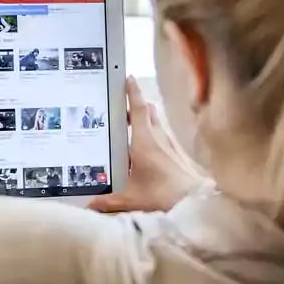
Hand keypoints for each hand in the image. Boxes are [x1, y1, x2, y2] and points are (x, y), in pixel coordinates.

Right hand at [89, 76, 201, 212]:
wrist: (194, 205)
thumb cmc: (163, 196)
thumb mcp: (129, 199)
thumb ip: (107, 202)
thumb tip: (89, 205)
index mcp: (145, 141)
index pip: (138, 108)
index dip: (132, 92)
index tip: (127, 78)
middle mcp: (159, 139)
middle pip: (148, 112)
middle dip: (135, 106)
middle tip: (121, 109)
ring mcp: (170, 146)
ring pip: (156, 124)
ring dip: (144, 122)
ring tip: (130, 131)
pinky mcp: (177, 155)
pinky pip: (162, 138)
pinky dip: (153, 137)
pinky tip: (146, 153)